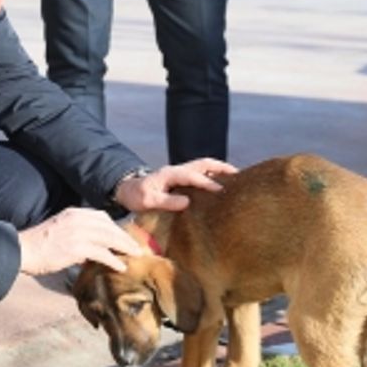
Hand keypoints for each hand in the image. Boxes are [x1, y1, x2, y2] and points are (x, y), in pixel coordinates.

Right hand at [18, 207, 142, 275]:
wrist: (22, 249)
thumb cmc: (37, 245)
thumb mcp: (59, 230)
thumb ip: (75, 234)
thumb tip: (89, 252)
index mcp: (74, 213)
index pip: (101, 217)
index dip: (115, 227)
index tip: (124, 236)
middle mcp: (78, 219)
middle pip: (109, 226)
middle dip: (125, 237)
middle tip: (137, 247)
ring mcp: (78, 232)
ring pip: (109, 238)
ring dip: (125, 247)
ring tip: (135, 255)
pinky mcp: (77, 247)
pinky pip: (102, 253)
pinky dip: (114, 260)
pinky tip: (121, 266)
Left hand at [113, 158, 237, 212]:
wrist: (128, 191)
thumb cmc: (136, 197)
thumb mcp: (147, 201)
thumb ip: (166, 201)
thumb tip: (187, 202)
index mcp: (170, 174)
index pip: (193, 176)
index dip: (207, 183)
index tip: (221, 191)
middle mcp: (177, 170)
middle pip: (203, 164)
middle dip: (221, 168)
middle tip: (238, 175)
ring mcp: (179, 172)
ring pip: (203, 166)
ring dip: (219, 170)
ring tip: (236, 178)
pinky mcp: (181, 178)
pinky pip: (200, 173)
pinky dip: (213, 175)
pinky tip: (222, 184)